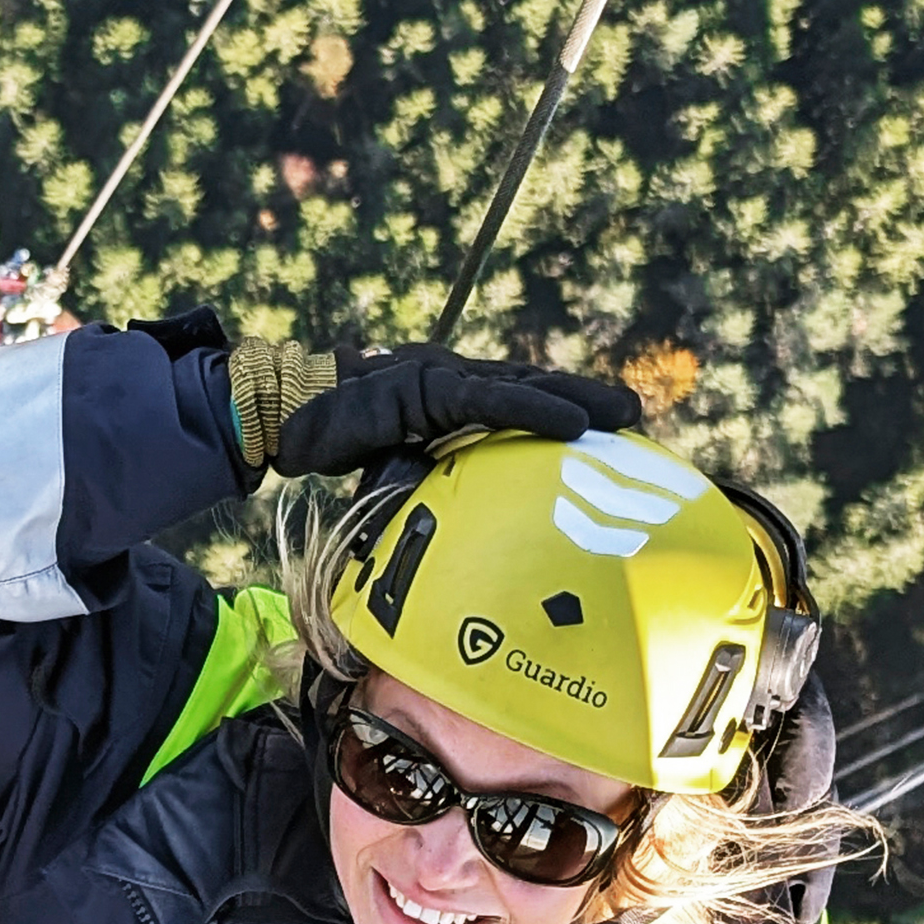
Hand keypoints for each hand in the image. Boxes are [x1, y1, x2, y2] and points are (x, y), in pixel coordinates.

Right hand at [270, 345, 645, 478]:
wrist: (286, 417)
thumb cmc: (335, 448)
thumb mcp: (397, 472)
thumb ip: (432, 488)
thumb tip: (463, 548)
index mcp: (448, 396)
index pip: (517, 399)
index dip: (562, 410)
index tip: (608, 431)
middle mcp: (452, 377)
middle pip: (534, 385)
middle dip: (587, 400)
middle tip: (637, 420)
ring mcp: (441, 376)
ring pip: (524, 385)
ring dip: (578, 400)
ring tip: (625, 417)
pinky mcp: (427, 384)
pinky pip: (492, 398)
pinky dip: (536, 408)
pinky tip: (574, 421)